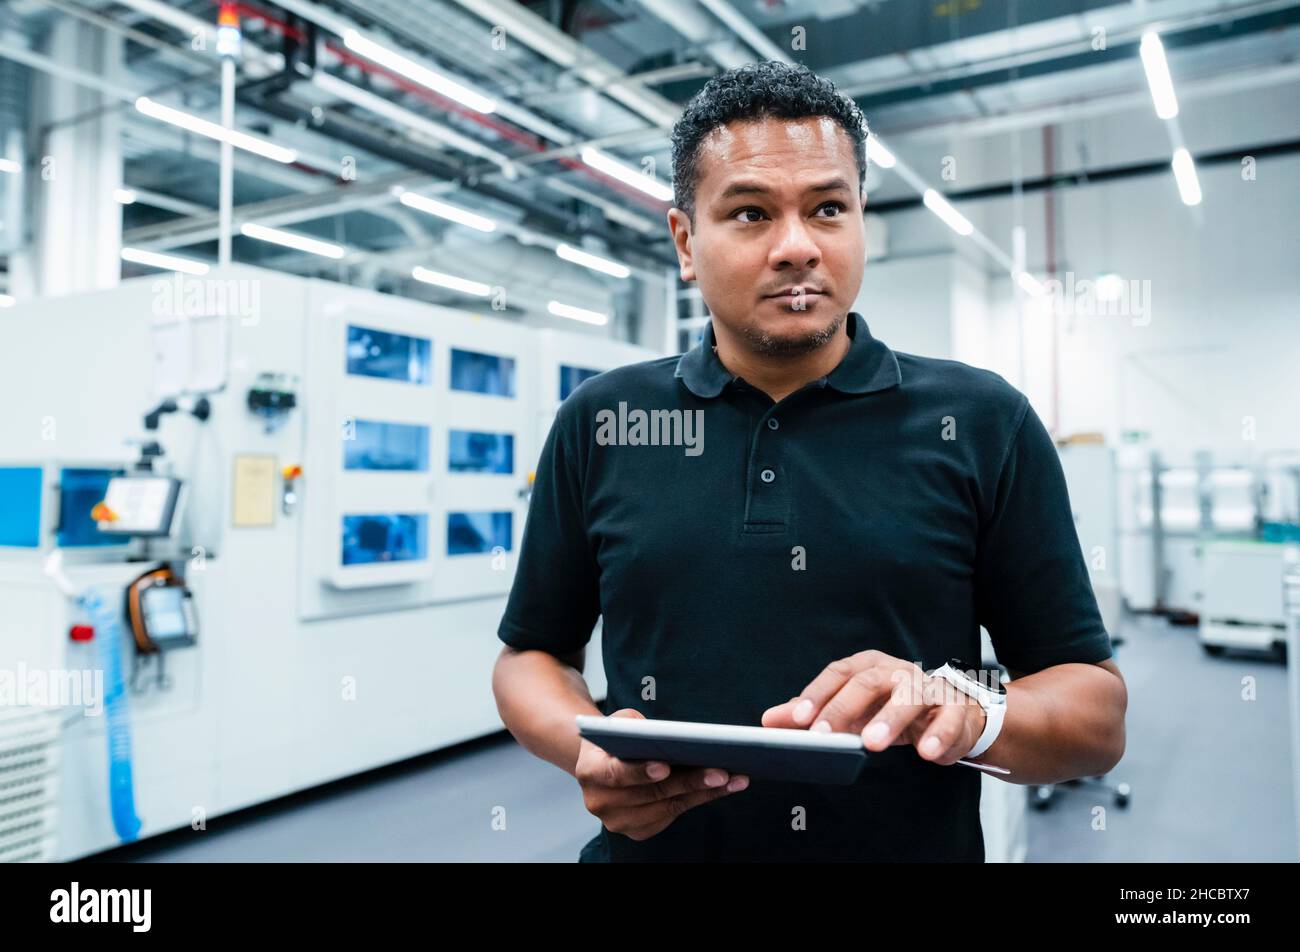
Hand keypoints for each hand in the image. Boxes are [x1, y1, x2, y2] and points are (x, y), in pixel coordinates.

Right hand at [573, 709, 748, 840]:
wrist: (603, 764)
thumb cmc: (616, 738)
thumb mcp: (618, 722)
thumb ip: (634, 725)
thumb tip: (664, 736)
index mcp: (590, 772)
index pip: (616, 774)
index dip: (641, 771)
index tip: (665, 766)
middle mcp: (600, 802)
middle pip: (651, 794)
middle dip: (688, 781)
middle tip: (720, 771)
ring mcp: (619, 821)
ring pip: (668, 807)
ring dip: (704, 792)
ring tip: (733, 778)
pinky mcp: (639, 830)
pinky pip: (675, 815)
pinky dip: (700, 799)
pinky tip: (724, 787)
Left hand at [761, 650, 986, 765]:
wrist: (949, 712)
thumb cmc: (889, 708)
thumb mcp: (850, 711)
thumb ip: (812, 714)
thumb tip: (768, 721)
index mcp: (867, 666)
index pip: (837, 674)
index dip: (817, 694)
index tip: (797, 720)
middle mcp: (896, 671)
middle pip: (867, 682)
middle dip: (843, 708)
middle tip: (822, 736)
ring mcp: (927, 688)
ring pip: (909, 696)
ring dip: (889, 719)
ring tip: (871, 744)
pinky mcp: (955, 709)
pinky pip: (948, 719)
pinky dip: (938, 736)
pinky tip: (927, 754)